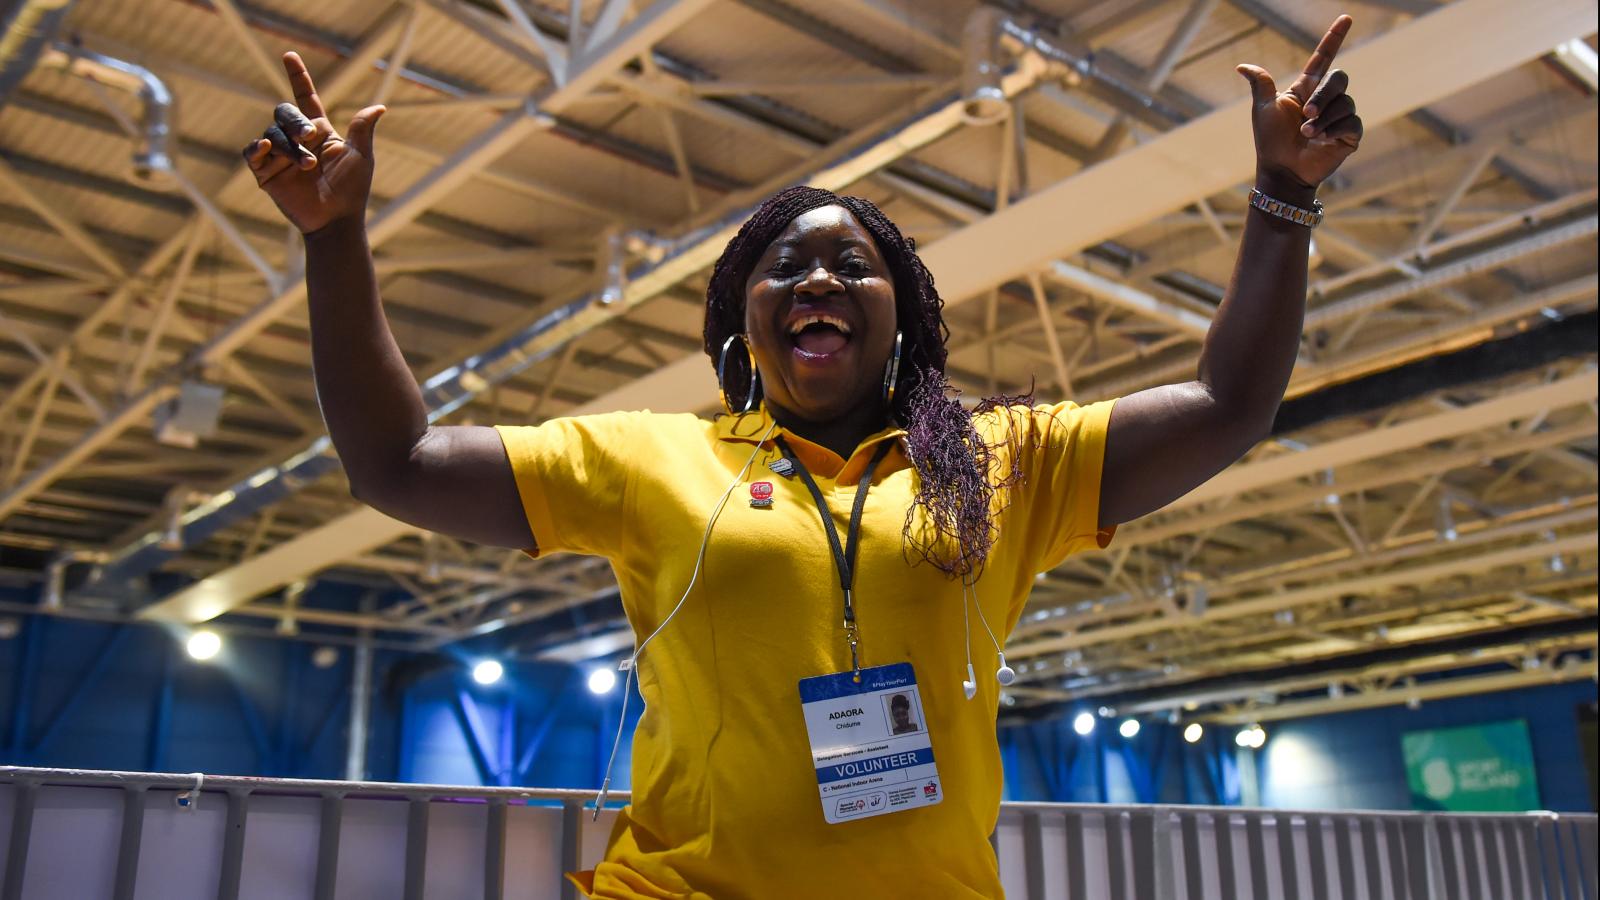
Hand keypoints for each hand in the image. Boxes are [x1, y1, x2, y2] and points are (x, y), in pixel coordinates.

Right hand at [243, 52, 385, 234]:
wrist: (335, 220)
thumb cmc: (352, 190)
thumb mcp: (360, 157)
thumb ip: (362, 129)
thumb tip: (380, 107)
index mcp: (320, 131)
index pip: (306, 98)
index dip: (298, 77)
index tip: (289, 55)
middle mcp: (297, 140)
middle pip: (284, 113)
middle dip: (295, 122)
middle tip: (310, 136)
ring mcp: (279, 156)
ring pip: (272, 135)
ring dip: (289, 148)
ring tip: (308, 166)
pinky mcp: (265, 173)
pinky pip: (252, 153)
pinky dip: (256, 149)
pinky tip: (265, 148)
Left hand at [1237, 15, 1362, 196]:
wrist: (1281, 171)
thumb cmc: (1270, 142)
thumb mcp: (1263, 110)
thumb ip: (1261, 85)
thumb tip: (1242, 66)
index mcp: (1306, 90)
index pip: (1323, 58)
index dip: (1334, 39)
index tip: (1346, 18)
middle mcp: (1326, 100)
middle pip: (1339, 79)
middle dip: (1323, 95)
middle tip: (1306, 113)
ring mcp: (1339, 117)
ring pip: (1345, 102)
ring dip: (1323, 119)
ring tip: (1307, 134)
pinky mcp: (1349, 135)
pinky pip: (1351, 122)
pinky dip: (1333, 129)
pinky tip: (1320, 139)